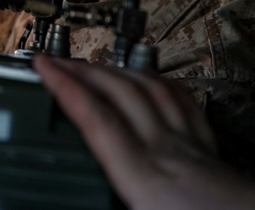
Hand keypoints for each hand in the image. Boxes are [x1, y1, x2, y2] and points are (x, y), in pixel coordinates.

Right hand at [33, 55, 254, 209]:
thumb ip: (106, 202)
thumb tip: (73, 201)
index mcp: (145, 177)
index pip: (96, 118)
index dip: (65, 86)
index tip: (42, 65)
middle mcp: (168, 152)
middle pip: (121, 92)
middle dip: (84, 68)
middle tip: (56, 59)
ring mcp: (193, 146)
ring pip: (151, 90)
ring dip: (118, 70)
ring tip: (94, 63)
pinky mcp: (212, 150)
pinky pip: (184, 103)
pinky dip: (160, 84)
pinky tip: (152, 80)